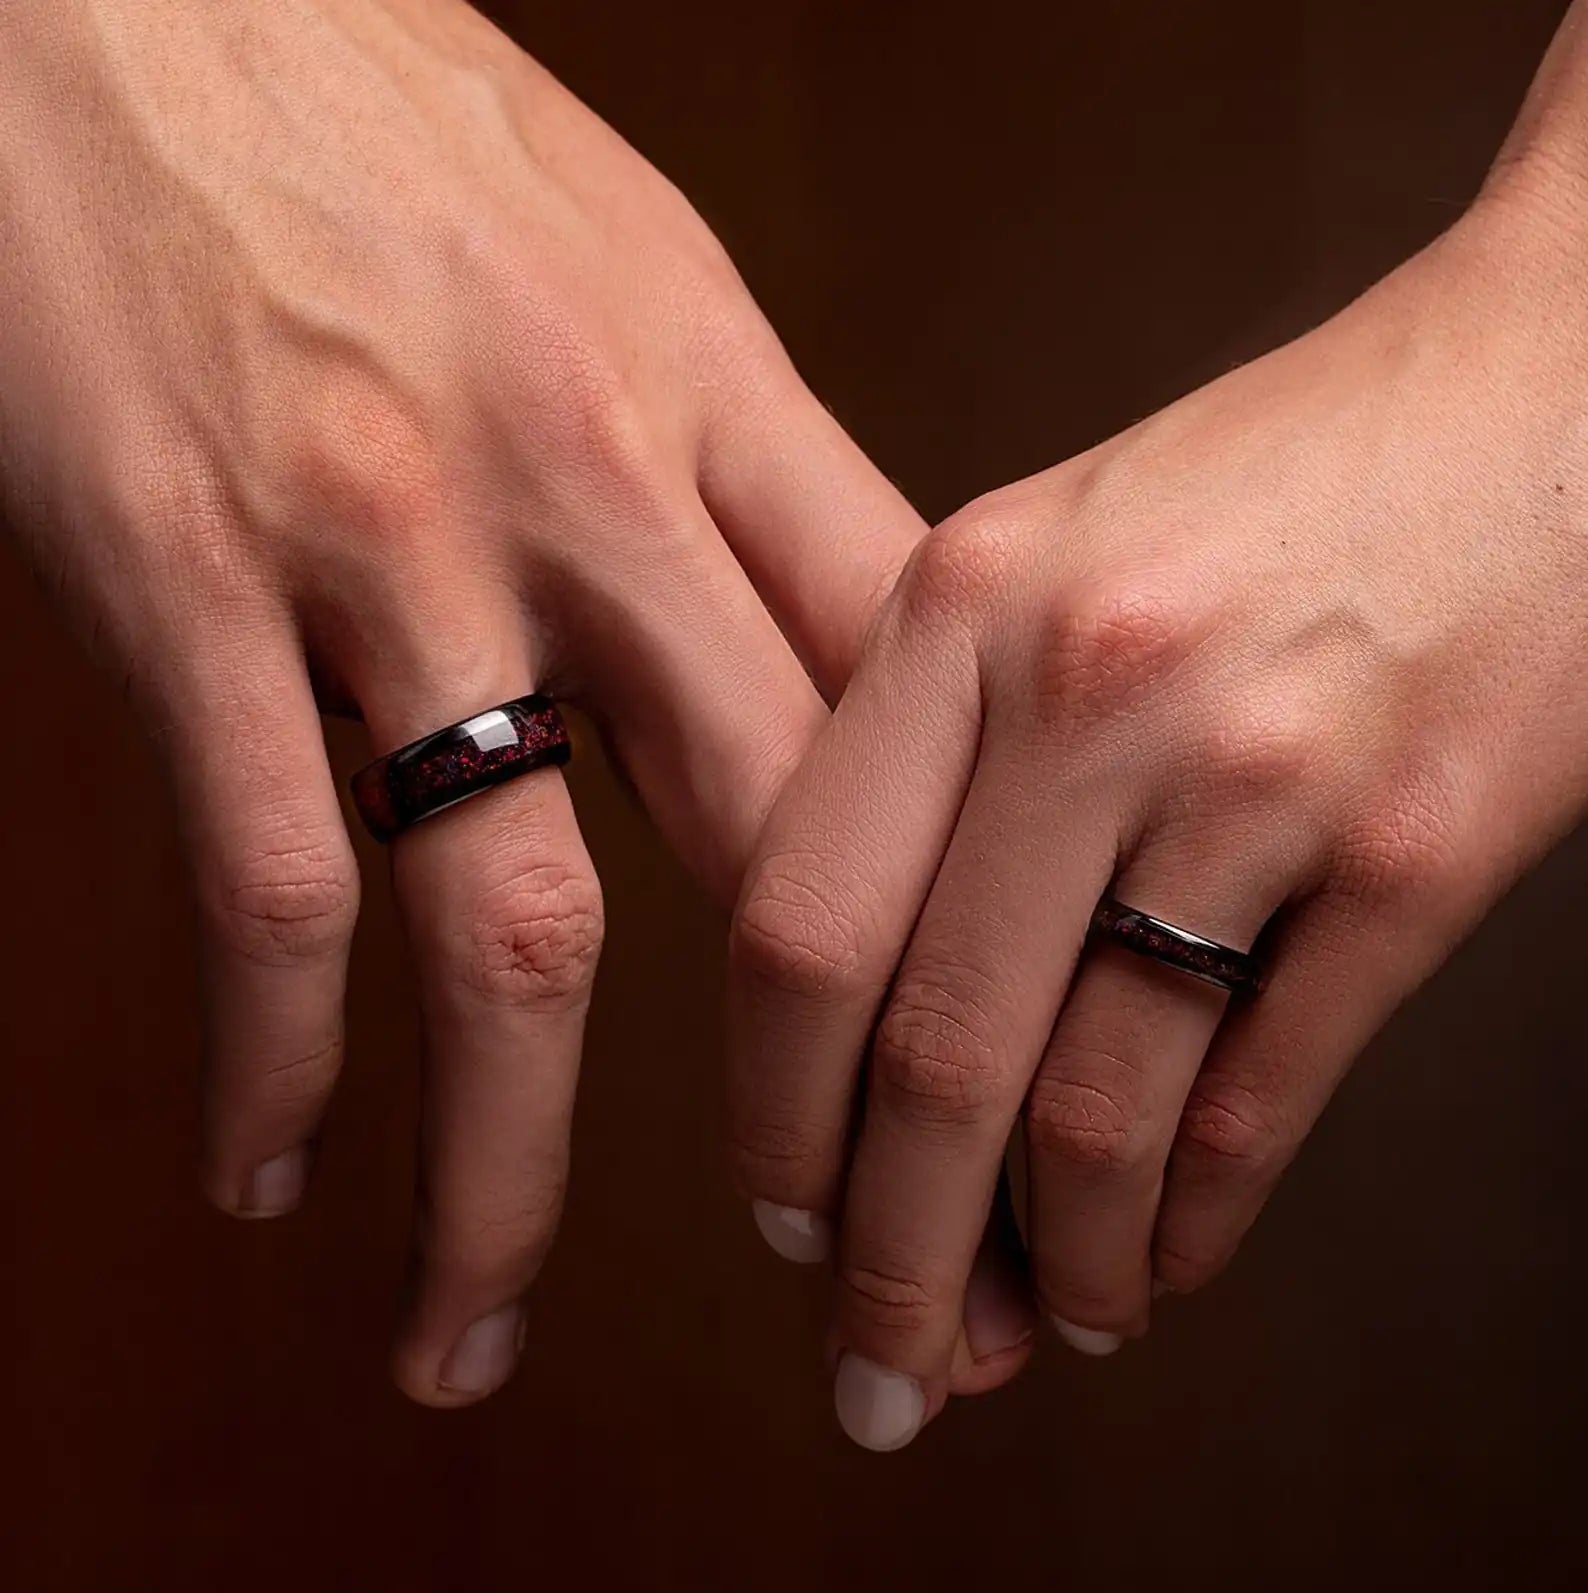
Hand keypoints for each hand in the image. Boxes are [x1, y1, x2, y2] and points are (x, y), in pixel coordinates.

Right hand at [0, 0, 920, 1401]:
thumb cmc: (401, 122)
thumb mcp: (641, 269)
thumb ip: (748, 473)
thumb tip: (850, 653)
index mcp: (718, 401)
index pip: (911, 708)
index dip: (974, 905)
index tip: (986, 1062)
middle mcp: (585, 487)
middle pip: (776, 856)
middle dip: (831, 1097)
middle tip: (850, 1265)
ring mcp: (389, 545)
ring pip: (507, 928)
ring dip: (508, 1171)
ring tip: (477, 1329)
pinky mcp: (190, 576)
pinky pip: (267, 881)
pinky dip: (272, 1057)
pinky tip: (274, 1167)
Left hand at [727, 41, 1587, 1448]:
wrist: (1538, 383)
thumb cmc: (1269, 488)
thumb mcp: (1045, 563)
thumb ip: (936, 756)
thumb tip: (868, 1020)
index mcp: (959, 608)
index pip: (795, 919)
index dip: (771, 1105)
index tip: (779, 1218)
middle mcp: (1086, 684)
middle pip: (926, 1048)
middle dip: (884, 1250)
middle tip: (879, 1370)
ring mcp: (1260, 765)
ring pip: (1095, 1102)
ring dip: (1047, 1260)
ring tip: (1031, 1329)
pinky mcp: (1421, 843)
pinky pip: (1263, 1094)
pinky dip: (1191, 1218)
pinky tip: (1157, 1264)